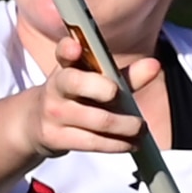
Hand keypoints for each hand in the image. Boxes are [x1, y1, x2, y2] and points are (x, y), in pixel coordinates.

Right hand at [22, 22, 151, 158]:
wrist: (37, 123)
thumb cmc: (76, 97)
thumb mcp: (96, 81)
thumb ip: (126, 75)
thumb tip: (154, 65)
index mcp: (67, 66)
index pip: (64, 52)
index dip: (69, 48)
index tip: (76, 48)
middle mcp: (56, 86)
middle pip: (78, 84)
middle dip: (106, 90)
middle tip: (125, 96)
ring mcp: (53, 113)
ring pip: (96, 120)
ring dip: (125, 126)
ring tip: (140, 128)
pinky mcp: (55, 137)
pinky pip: (93, 142)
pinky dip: (117, 144)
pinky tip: (130, 143)